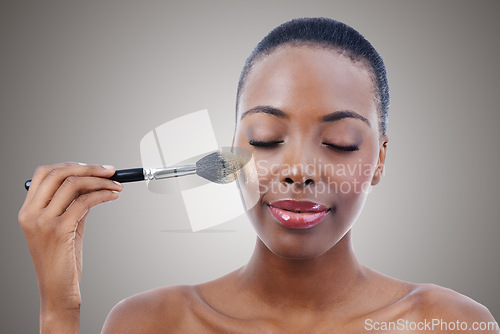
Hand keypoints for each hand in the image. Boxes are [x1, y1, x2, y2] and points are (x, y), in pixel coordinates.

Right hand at [18, 163, 122, 331]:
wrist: (58, 290)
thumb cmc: (62, 260)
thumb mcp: (65, 226)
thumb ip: (73, 204)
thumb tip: (92, 183)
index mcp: (28, 210)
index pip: (45, 173)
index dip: (71, 165)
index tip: (93, 167)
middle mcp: (30, 213)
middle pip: (59, 174)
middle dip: (89, 168)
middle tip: (111, 171)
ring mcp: (42, 222)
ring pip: (73, 185)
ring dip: (100, 181)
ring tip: (117, 185)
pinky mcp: (58, 231)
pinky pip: (84, 202)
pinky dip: (102, 195)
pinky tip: (113, 196)